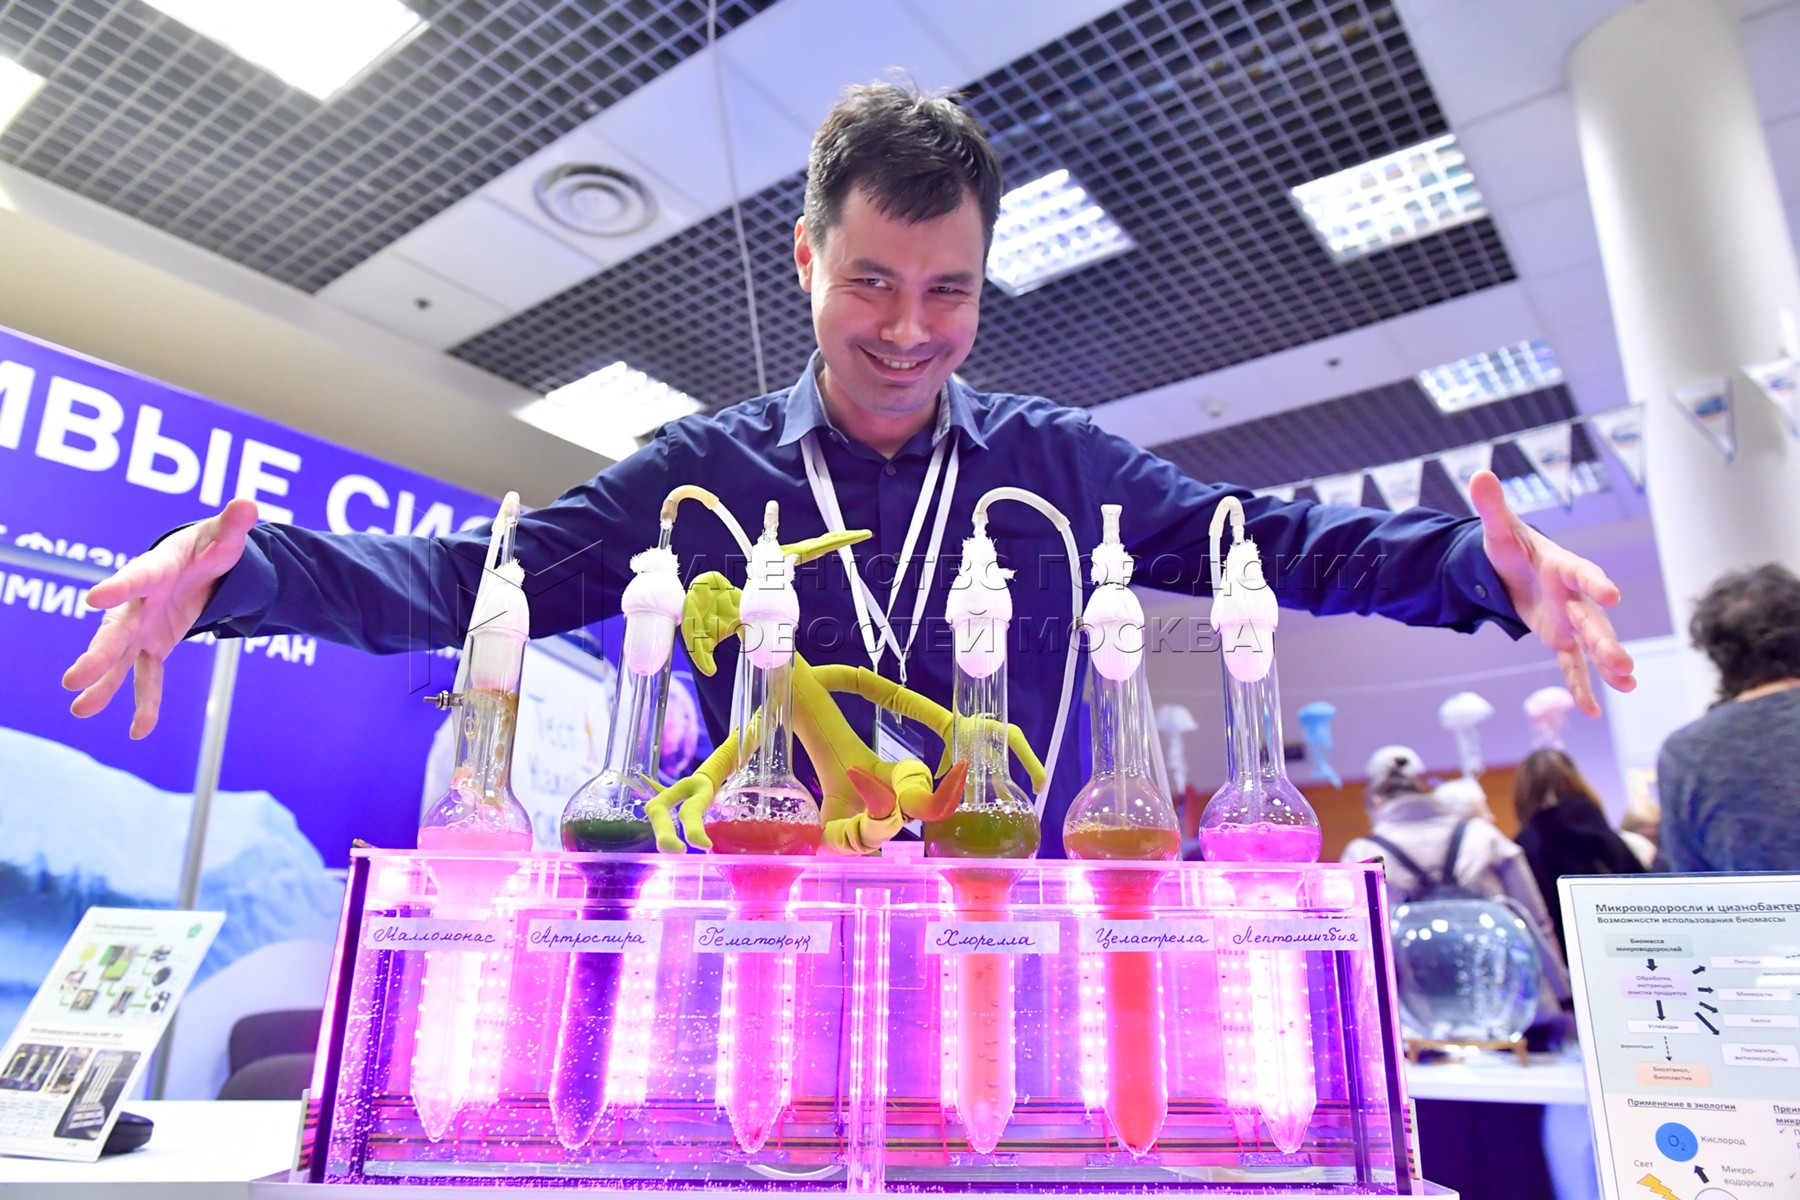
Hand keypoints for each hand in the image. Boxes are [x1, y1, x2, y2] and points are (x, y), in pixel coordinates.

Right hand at [61, 499, 258, 738]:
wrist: (196, 566)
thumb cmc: (206, 547)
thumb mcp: (223, 536)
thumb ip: (233, 524)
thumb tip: (248, 503)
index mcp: (155, 570)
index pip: (136, 577)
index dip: (117, 586)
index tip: (94, 598)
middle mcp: (139, 602)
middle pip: (117, 629)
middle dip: (98, 654)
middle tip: (72, 677)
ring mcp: (142, 627)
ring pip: (120, 659)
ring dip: (103, 685)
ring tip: (80, 710)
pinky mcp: (154, 645)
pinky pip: (147, 677)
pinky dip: (145, 703)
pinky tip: (138, 732)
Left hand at [1469, 471, 1634, 715]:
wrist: (1515, 568)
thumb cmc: (1511, 547)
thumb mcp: (1496, 530)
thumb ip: (1491, 506)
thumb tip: (1479, 473)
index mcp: (1562, 568)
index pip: (1582, 574)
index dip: (1595, 583)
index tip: (1610, 596)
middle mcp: (1574, 597)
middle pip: (1594, 621)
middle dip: (1607, 642)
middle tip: (1624, 665)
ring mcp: (1571, 621)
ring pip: (1592, 645)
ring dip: (1608, 665)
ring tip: (1627, 686)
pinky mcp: (1562, 640)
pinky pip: (1572, 667)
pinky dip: (1580, 688)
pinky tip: (1590, 712)